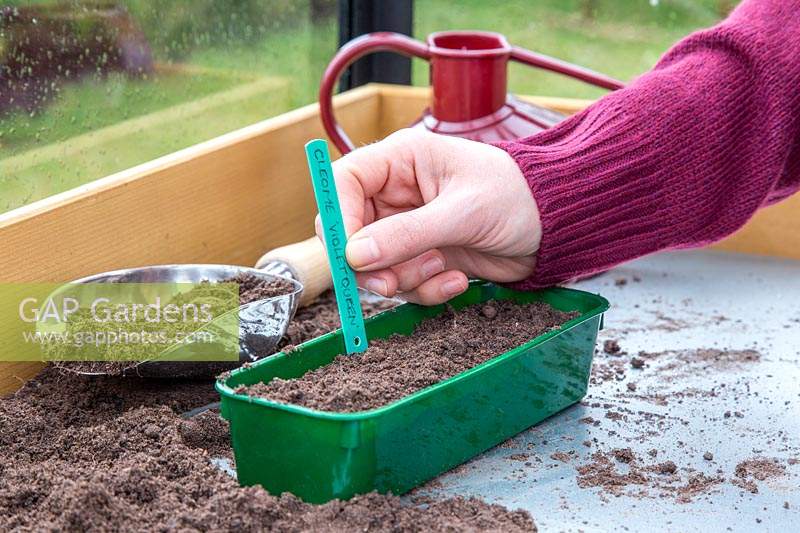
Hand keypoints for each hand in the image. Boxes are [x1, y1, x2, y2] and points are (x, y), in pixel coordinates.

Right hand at [316, 128, 541, 304]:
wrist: (554, 228)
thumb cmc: (518, 197)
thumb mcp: (463, 213)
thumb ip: (407, 234)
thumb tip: (354, 255)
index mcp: (402, 161)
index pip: (345, 183)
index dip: (339, 218)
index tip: (350, 255)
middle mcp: (397, 194)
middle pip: (352, 232)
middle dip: (370, 264)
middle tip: (389, 285)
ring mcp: (409, 228)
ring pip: (376, 265)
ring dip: (406, 279)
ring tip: (445, 267)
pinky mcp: (423, 256)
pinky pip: (403, 282)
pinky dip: (426, 290)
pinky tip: (457, 279)